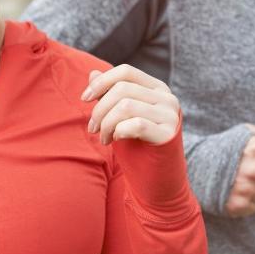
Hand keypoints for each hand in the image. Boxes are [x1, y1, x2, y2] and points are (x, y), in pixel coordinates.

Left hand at [82, 64, 186, 206]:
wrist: (156, 181)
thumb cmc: (136, 148)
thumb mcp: (119, 118)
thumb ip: (109, 95)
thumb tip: (92, 72)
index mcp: (157, 88)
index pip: (126, 72)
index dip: (101, 82)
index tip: (84, 99)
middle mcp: (167, 98)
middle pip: (122, 89)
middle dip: (100, 109)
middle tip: (93, 129)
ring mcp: (170, 116)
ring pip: (126, 106)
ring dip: (106, 123)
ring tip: (103, 138)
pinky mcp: (168, 135)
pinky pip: (136, 124)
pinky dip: (118, 131)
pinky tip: (115, 141)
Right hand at [224, 125, 254, 217]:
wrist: (194, 164)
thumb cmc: (222, 147)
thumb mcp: (243, 132)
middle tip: (247, 172)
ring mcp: (247, 188)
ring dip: (254, 191)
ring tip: (239, 182)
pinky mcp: (238, 205)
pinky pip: (253, 207)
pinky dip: (245, 202)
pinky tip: (234, 192)